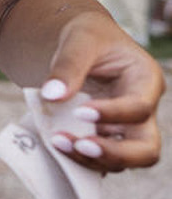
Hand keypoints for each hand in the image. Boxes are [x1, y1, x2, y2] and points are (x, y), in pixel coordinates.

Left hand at [40, 13, 163, 171]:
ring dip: (90, 160)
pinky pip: (98, 161)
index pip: (140, 108)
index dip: (113, 114)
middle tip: (81, 146)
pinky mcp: (106, 141)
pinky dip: (79, 161)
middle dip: (115, 154)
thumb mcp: (79, 39)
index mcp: (145, 80)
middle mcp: (143, 111)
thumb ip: (68, 65)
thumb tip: (51, 95)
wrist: (79, 46)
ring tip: (58, 142)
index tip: (81, 111)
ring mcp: (126, 130)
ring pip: (122, 162)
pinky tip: (56, 148)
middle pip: (146, 149)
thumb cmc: (87, 37)